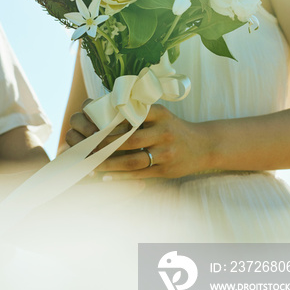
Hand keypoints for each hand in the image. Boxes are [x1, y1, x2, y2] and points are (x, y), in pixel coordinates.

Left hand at [66, 103, 211, 179]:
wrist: (204, 145)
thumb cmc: (174, 128)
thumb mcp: (160, 114)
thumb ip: (138, 113)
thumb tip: (105, 111)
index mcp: (159, 114)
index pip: (130, 116)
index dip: (110, 123)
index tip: (91, 127)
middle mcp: (164, 132)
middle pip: (128, 140)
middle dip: (104, 145)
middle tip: (85, 148)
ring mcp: (166, 152)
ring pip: (132, 160)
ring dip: (109, 164)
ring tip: (91, 165)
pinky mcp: (166, 170)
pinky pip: (140, 174)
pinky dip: (121, 177)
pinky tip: (106, 178)